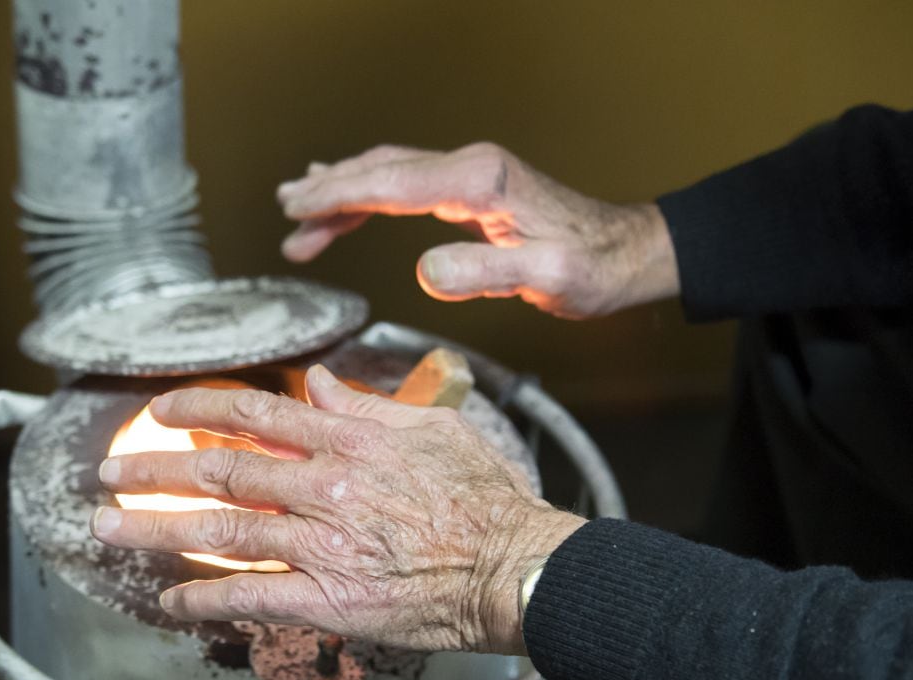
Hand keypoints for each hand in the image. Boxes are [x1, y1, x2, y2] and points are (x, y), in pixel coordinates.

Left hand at [90, 365, 583, 653]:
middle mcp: (323, 488)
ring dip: (154, 529)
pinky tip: (170, 600)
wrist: (512, 567)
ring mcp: (320, 545)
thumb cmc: (482, 498)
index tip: (161, 412)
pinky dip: (202, 598)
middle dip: (152, 470)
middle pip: (220, 471)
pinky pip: (249, 597)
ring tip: (108, 528)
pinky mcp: (328, 599)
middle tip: (108, 473)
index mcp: (348, 441)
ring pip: (219, 531)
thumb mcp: (432, 429)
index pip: (255, 413)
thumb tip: (320, 385)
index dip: (198, 408)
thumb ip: (368, 407)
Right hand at [277, 143, 678, 318]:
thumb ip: (487, 274)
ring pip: (390, 172)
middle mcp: (471, 167)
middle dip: (330, 191)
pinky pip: (408, 183)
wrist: (626, 252)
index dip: (339, 197)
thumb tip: (424, 272)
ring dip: (344, 191)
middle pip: (382, 170)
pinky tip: (351, 200)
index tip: (296, 208)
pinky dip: (371, 194)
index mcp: (480, 183)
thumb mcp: (547, 279)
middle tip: (286, 212)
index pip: (392, 183)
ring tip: (300, 210)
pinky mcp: (474, 189)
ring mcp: (472, 174)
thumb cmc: (593, 267)